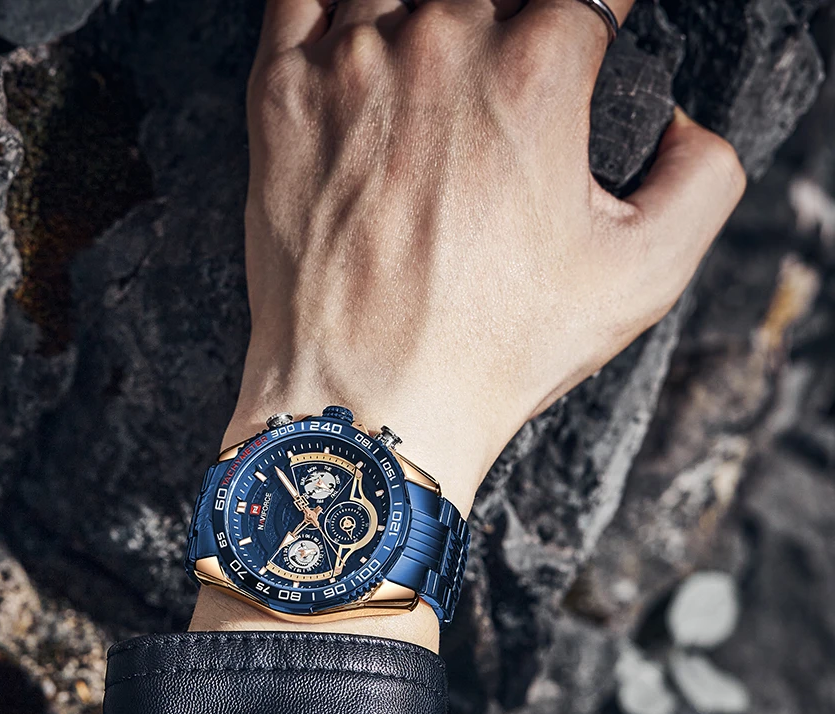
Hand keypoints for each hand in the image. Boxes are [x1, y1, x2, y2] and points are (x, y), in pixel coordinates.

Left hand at [223, 0, 745, 517]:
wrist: (368, 406)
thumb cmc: (489, 352)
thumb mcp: (643, 278)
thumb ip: (702, 177)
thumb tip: (684, 129)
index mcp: (538, 68)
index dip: (591, 35)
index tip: (581, 63)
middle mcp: (440, 42)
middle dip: (507, 33)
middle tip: (503, 97)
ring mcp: (349, 66)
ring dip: (426, 20)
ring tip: (436, 84)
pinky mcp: (279, 99)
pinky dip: (335, 10)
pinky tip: (358, 47)